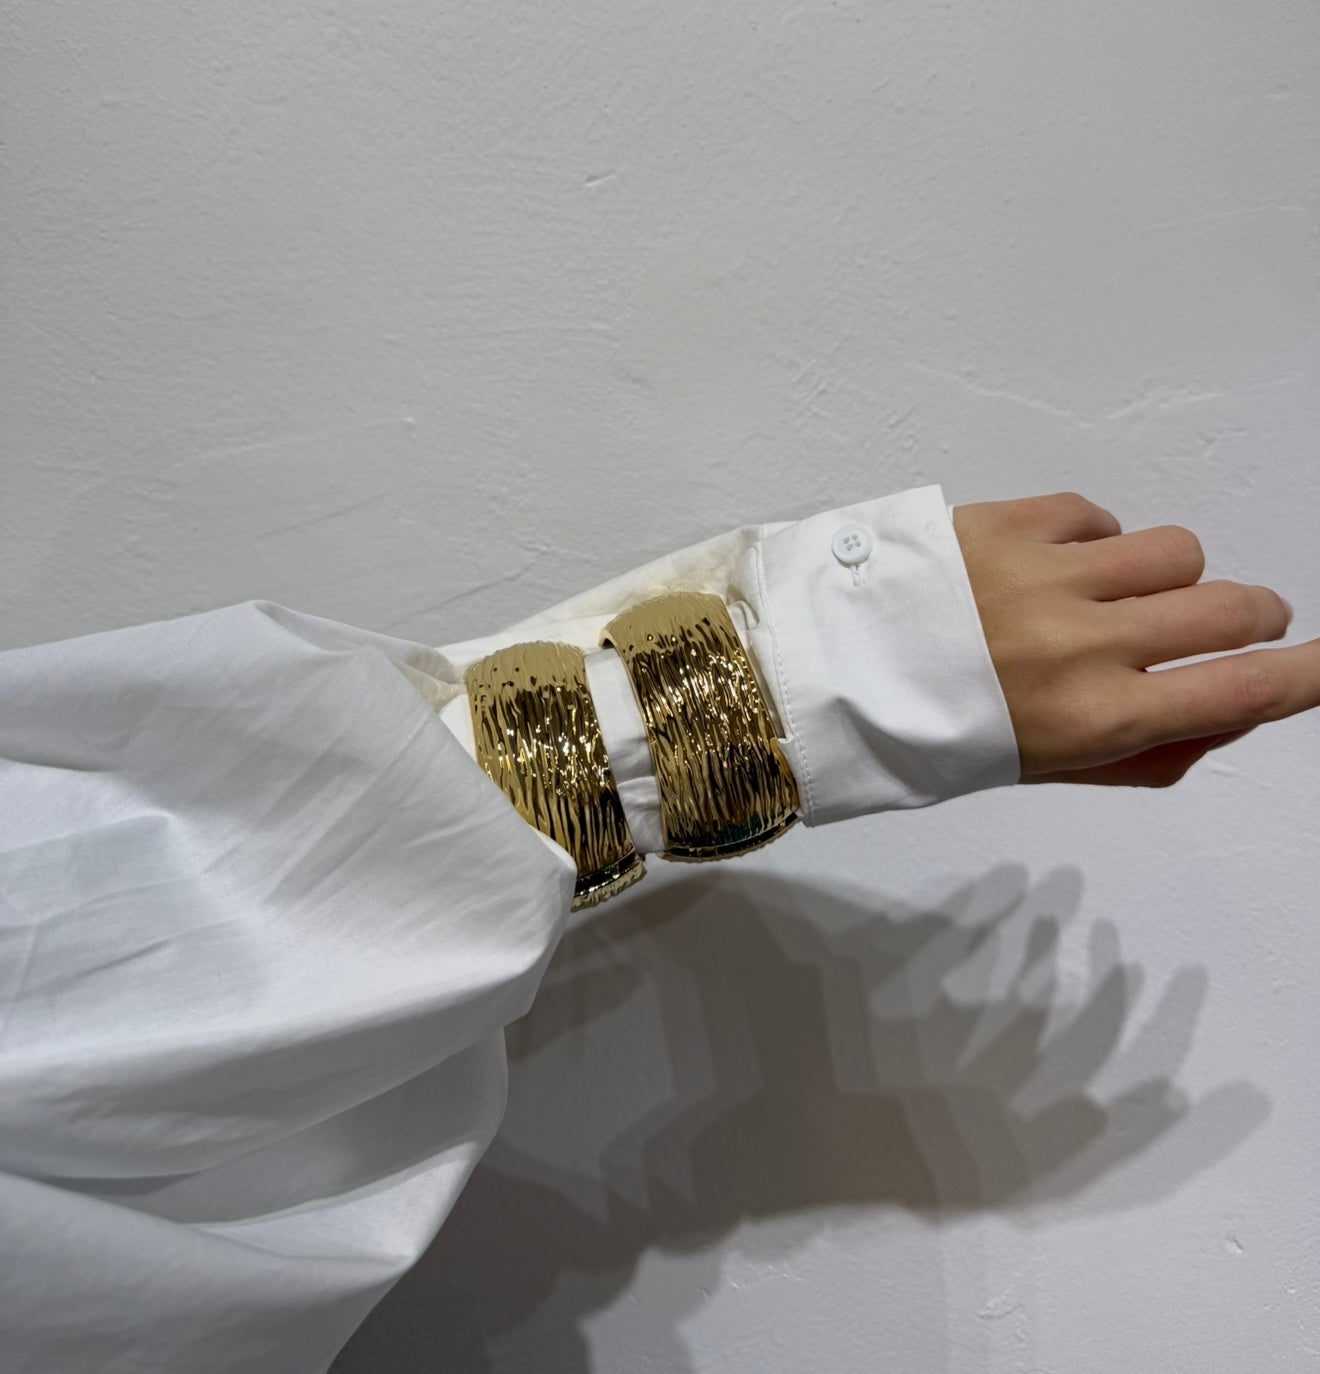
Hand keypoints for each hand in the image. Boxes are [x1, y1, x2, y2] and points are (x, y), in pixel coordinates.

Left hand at [952, 492, 1317, 786]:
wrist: (820, 675)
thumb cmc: (926, 737)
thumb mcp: (1037, 771)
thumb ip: (1141, 752)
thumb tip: (1225, 716)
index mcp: (1093, 718)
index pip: (1241, 689)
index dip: (1306, 674)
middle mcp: (1084, 641)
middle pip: (1229, 606)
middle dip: (1246, 619)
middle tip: (1220, 626)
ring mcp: (1047, 574)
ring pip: (1172, 550)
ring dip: (1163, 577)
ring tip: (1111, 596)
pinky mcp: (1006, 522)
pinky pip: (1097, 516)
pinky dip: (1093, 542)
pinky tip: (1049, 568)